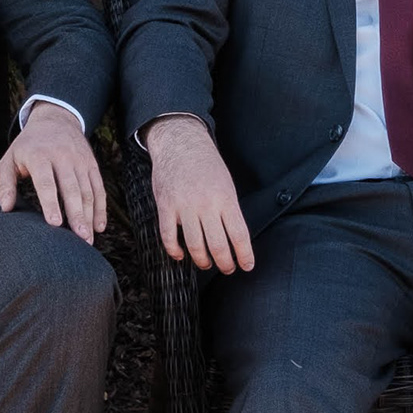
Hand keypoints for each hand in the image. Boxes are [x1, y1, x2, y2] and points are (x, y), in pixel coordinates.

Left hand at [0, 102, 106, 242]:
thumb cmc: (28, 146)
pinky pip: (98, 188)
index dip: (51, 203)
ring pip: (88, 190)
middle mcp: (63, 157)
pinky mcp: (92, 165)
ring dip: (90, 215)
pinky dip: (101, 208)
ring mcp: (80, 161)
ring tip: (88, 238)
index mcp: (39, 155)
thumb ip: (5, 183)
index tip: (55, 224)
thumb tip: (5, 208)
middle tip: (80, 238)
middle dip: (77, 214)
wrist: (55, 119)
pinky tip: (99, 226)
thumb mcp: (10, 158)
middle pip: (71, 189)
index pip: (46, 182)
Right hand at [143, 116, 254, 273]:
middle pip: (218, 245)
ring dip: (202, 261)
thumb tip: (235, 239)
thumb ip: (229, 210)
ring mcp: (184, 206)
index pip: (239, 234)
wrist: (180, 144)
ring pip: (195, 245)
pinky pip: (168, 237)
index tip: (247, 266)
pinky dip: (174, 251)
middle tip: (228, 269)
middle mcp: (206, 204)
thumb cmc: (206, 165)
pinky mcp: (166, 206)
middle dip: (225, 263)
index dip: (244, 255)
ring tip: (206, 264)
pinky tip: (180, 255)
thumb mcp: (226, 184)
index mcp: (225, 199)